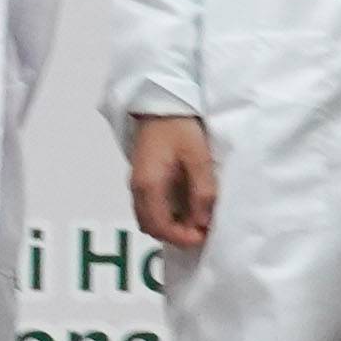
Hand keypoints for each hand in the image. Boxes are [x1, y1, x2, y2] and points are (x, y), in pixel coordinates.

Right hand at [123, 114, 218, 250]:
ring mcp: (137, 183)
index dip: (181, 237)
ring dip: (170, 226)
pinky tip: (185, 207)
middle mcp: (137, 188)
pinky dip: (165, 215)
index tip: (203, 236)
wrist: (160, 103)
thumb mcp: (198, 157)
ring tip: (195, 220)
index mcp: (149, 185)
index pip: (160, 226)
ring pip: (148, 218)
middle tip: (201, 231)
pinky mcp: (142, 177)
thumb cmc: (179, 126)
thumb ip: (202, 191)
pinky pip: (149, 207)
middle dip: (175, 235)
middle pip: (150, 227)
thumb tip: (203, 221)